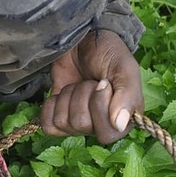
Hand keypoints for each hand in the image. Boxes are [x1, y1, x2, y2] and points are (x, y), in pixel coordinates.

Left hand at [40, 29, 143, 143]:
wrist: (83, 41)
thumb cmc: (108, 55)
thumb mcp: (125, 70)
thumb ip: (127, 96)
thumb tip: (119, 125)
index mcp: (123, 121)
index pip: (106, 134)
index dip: (100, 108)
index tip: (103, 85)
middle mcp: (100, 127)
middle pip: (80, 124)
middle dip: (82, 96)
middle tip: (90, 82)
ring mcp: (77, 124)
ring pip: (63, 122)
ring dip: (68, 96)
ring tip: (78, 84)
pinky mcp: (58, 118)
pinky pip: (47, 125)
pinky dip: (51, 105)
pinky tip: (61, 94)